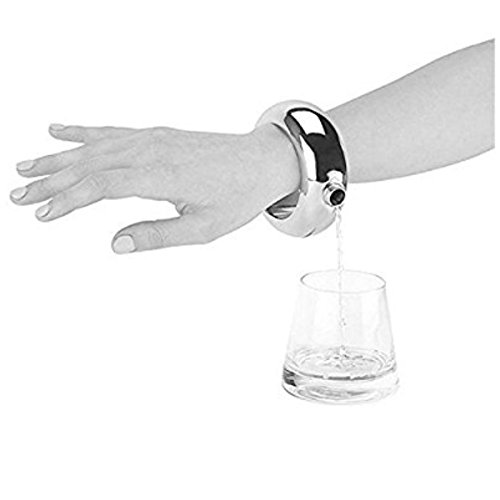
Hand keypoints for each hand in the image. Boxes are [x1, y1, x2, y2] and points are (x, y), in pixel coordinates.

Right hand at [10, 123, 298, 252]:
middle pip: (89, 163)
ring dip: (58, 157)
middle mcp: (152, 151)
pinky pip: (113, 131)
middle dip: (51, 180)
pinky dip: (83, 131)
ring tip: (27, 168)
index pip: (101, 185)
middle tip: (17, 194)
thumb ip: (159, 234)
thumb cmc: (238, 196)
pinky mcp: (157, 134)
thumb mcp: (205, 227)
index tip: (42, 214)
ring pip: (95, 146)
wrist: (262, 161)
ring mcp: (153, 138)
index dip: (68, 199)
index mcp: (163, 175)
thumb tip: (117, 244)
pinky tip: (60, 129)